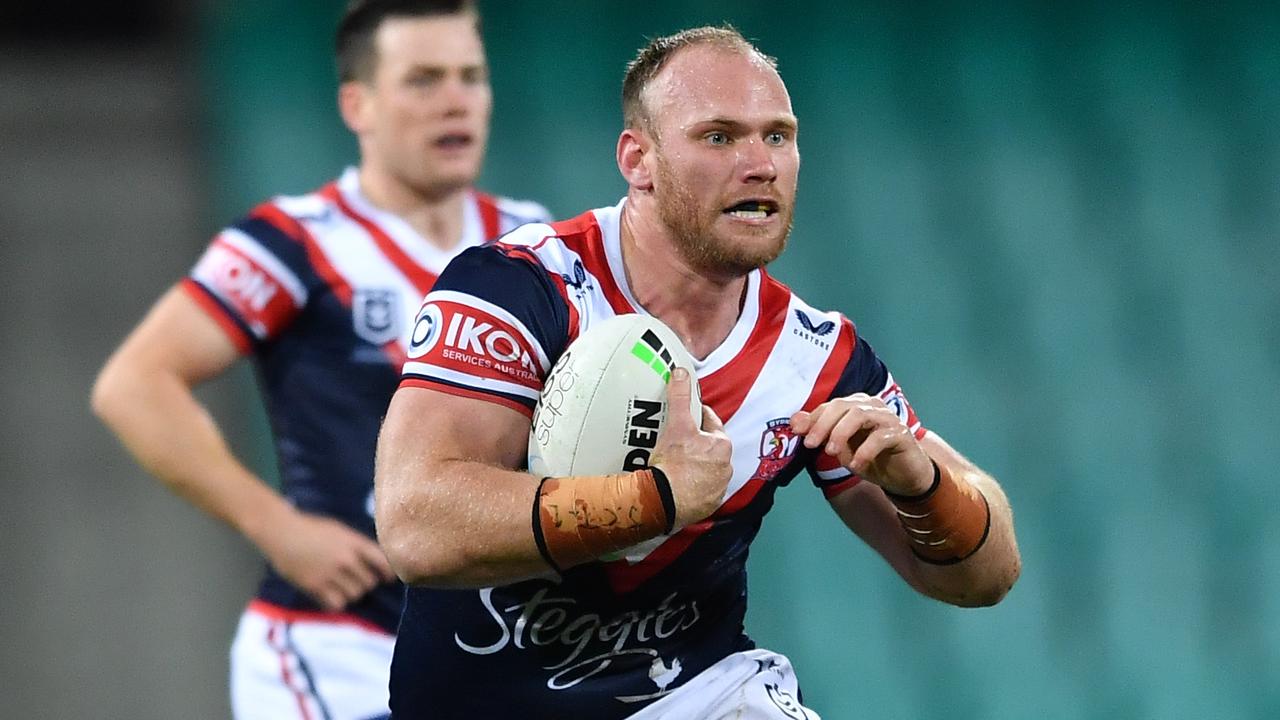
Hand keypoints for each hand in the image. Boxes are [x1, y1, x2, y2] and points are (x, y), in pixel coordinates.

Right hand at [256, 508, 396, 610]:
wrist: (282, 531)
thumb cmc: (310, 528)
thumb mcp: (339, 530)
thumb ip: (356, 545)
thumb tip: (375, 561)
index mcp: (354, 542)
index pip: (382, 562)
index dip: (388, 573)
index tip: (388, 579)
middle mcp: (346, 558)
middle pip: (369, 583)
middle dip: (365, 584)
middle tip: (356, 582)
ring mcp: (331, 573)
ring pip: (355, 595)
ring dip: (351, 594)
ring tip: (342, 588)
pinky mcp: (315, 585)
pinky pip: (337, 604)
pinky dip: (336, 603)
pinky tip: (330, 596)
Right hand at [648, 368, 732, 528]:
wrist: (664, 501)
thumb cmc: (674, 464)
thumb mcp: (676, 425)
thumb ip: (680, 397)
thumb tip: (681, 374)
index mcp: (722, 445)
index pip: (710, 423)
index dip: (696, 417)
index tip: (684, 418)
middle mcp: (726, 467)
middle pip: (709, 447)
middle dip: (695, 443)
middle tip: (676, 441)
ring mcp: (718, 487)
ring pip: (707, 469)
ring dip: (695, 465)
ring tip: (675, 463)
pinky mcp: (708, 504)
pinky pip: (701, 489)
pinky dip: (692, 485)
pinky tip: (677, 482)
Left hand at [791, 393, 932, 495]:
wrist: (904, 476)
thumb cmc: (870, 458)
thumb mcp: (841, 448)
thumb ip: (820, 433)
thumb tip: (794, 422)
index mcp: (855, 405)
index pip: (830, 406)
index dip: (813, 418)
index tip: (798, 433)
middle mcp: (872, 406)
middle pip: (843, 406)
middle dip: (823, 424)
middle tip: (811, 444)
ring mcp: (888, 418)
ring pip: (860, 415)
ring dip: (841, 433)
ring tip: (832, 453)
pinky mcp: (902, 434)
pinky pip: (880, 437)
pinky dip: (864, 451)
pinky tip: (856, 466)